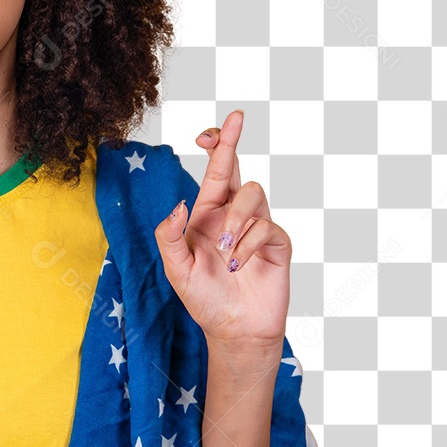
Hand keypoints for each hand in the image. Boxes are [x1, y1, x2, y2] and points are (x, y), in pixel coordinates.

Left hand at [153, 110, 290, 356]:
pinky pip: (266, 227)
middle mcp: (232, 215)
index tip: (208, 130)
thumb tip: (180, 203)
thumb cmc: (203, 298)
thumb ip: (169, 235)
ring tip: (225, 250)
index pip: (213, 173)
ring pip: (252, 194)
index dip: (215, 147)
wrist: (234, 330)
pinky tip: (239, 265)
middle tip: (235, 116)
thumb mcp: (176, 268)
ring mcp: (257, 227)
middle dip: (232, 141)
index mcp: (206, 214)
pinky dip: (248, 245)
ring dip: (235, 218)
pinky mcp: (276, 243)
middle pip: (236, 169)